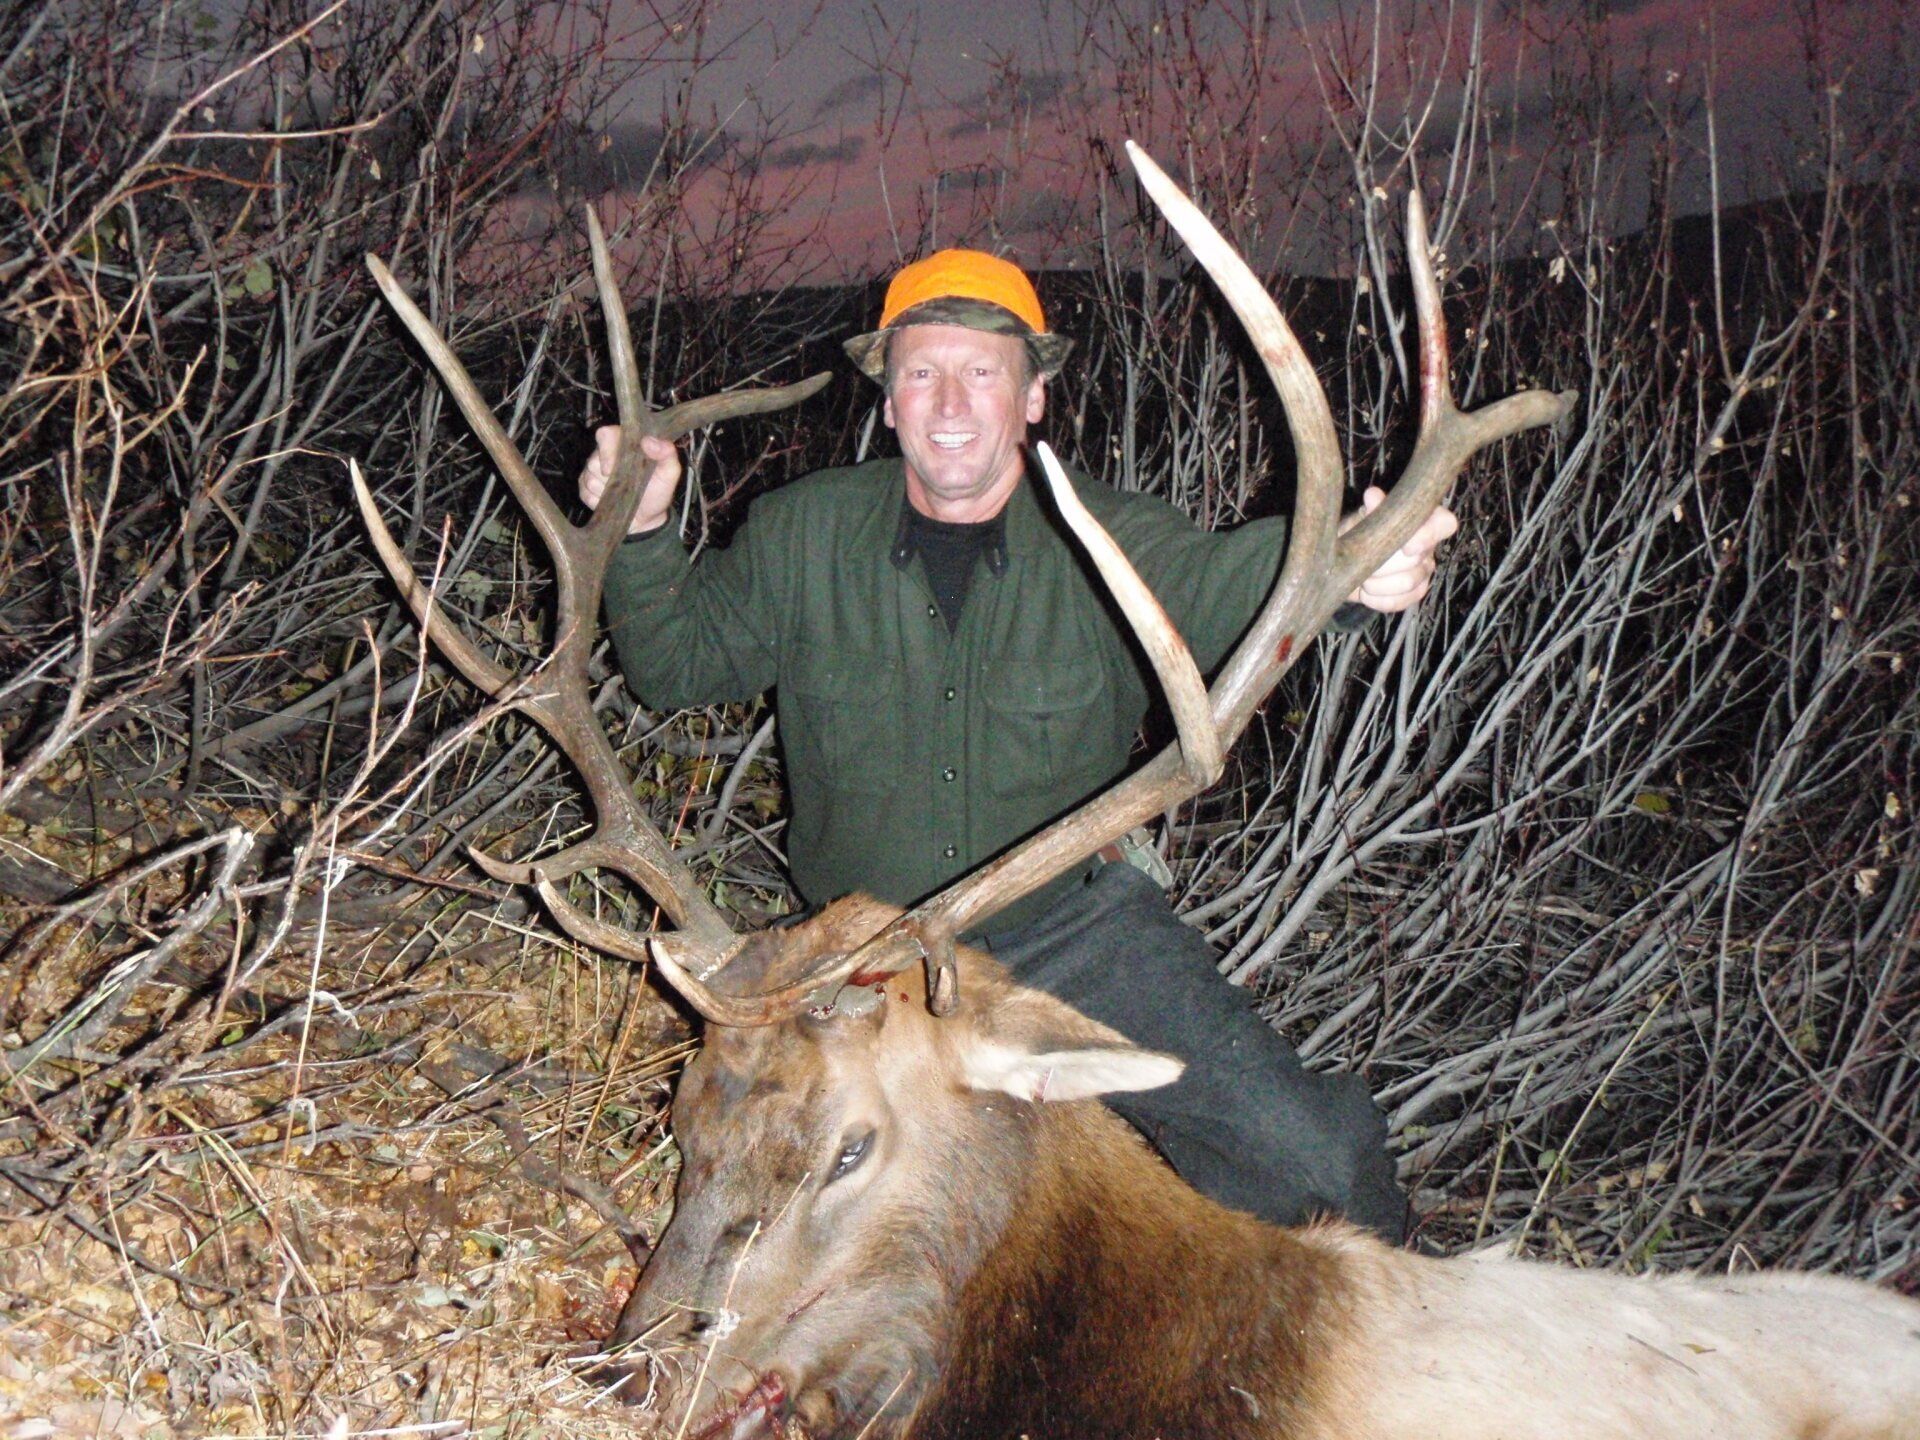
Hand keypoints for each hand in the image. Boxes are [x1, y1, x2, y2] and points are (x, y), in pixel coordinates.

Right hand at [579, 425, 681, 535]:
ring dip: (605, 490)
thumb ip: (667, 453)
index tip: (612, 469)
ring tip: (621, 493)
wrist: (647, 518)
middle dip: (607, 476)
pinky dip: (598, 500)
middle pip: (593, 459)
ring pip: (588, 477)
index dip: (606, 451)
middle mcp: (606, 453)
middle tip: (623, 486)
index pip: (605, 434)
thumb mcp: (669, 473)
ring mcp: (593, 471)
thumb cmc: (658, 492)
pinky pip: (584, 493)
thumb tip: (650, 441)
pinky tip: (612, 501)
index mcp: (625, 443)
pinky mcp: (585, 488)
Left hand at [1342, 485, 1458, 612]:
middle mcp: (1429, 546)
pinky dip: (1377, 599)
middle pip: (1417, 560)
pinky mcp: (1415, 592)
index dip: (1429, 536)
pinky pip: (1400, 602)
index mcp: (1424, 521)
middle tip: (1364, 561)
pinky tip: (1365, 592)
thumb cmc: (1360, 532)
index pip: (1445, 524)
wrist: (1348, 561)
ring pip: (1408, 583)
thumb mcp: (1362, 518)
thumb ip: (1372, 508)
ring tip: (1362, 576)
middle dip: (1385, 564)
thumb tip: (1373, 495)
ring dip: (1377, 583)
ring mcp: (1424, 571)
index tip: (1406, 547)